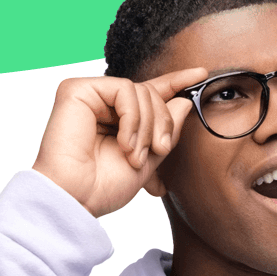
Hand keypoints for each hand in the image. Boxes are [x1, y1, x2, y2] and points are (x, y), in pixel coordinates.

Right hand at [32, 68, 207, 217]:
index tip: (200, 75)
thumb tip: (183, 101)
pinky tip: (123, 143)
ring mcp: (89, 95)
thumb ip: (165, 131)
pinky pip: (124, 90)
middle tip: (158, 150)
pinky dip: (132, 118)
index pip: (148, 94)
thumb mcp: (148, 161)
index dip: (174, 83)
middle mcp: (101, 104)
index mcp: (116, 120)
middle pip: (150, 93)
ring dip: (147, 126)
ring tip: (135, 156)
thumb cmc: (102, 188)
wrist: (76, 200)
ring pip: (141, 91)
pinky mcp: (77, 90)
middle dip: (162, 123)